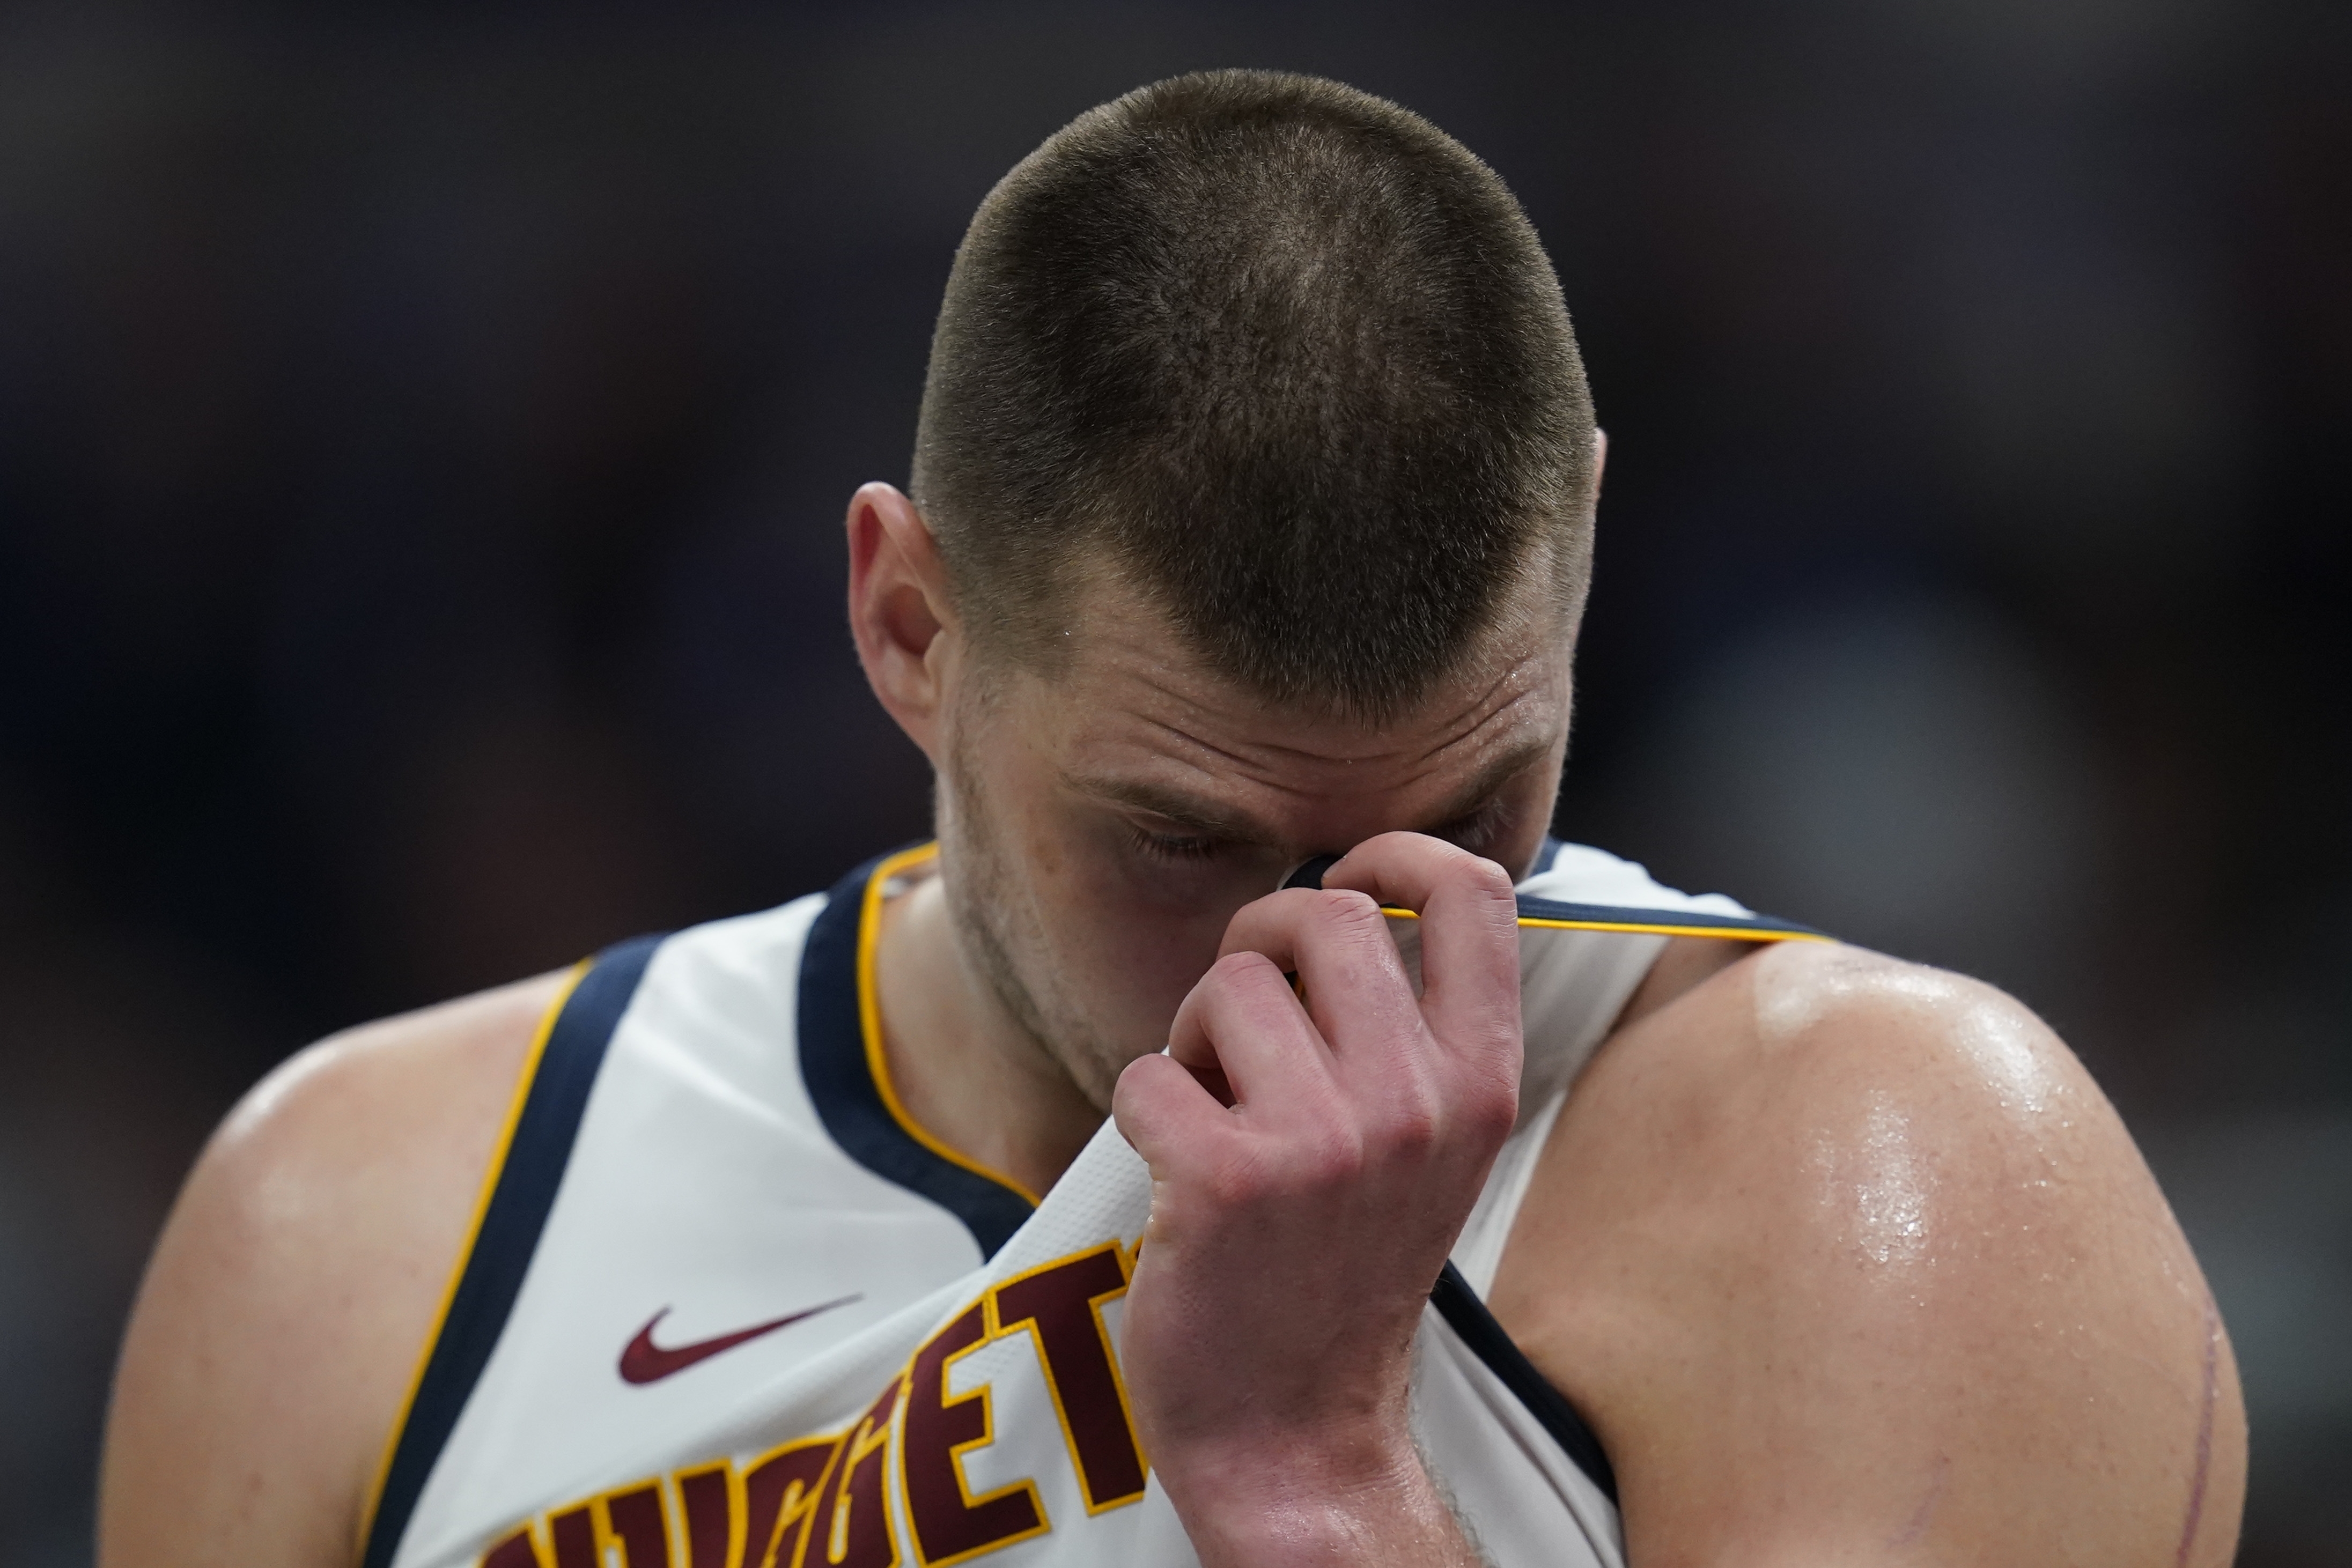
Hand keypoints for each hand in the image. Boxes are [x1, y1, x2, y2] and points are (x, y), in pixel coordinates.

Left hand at [1111, 832, 1523, 1565]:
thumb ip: (1415, 1029)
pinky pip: (1146, 1072)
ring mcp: (1326, 1142)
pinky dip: (1142, 1110)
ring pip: (1224, 986)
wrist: (1294, 1429)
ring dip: (1195, 1038)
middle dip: (1259, 946)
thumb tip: (1354, 891)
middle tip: (1243, 1023)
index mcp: (1482, 1084)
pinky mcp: (1227, 1180)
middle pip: (1325, 912)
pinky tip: (1176, 1168)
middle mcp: (1418, 1103)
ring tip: (1216, 1111)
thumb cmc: (1343, 1266)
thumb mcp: (1431, 1145)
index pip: (1475, 891)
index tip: (1350, 876)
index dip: (1399, 851)